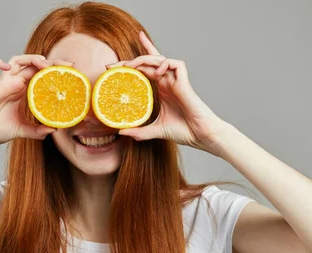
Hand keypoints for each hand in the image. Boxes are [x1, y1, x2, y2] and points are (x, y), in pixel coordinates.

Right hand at [0, 55, 73, 150]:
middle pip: (32, 64)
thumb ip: (38, 130)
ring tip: (43, 64)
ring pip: (15, 61)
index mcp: (22, 91)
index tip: (70, 71)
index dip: (54, 70)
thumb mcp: (23, 130)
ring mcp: (1, 84)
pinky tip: (8, 68)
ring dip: (30, 58)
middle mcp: (12, 84)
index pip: (40, 74)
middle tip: (65, 66)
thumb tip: (54, 129)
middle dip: (49, 62)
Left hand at [106, 31, 228, 152]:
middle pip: (148, 61)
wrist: (199, 135)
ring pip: (159, 59)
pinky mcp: (184, 81)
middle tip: (113, 65)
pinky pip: (176, 64)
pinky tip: (157, 72)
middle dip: (130, 59)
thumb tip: (120, 132)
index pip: (144, 70)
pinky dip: (165, 64)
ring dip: (144, 59)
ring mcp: (175, 81)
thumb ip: (139, 131)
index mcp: (160, 89)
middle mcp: (167, 82)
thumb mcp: (155, 130)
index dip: (130, 64)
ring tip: (130, 66)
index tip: (111, 66)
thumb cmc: (183, 131)